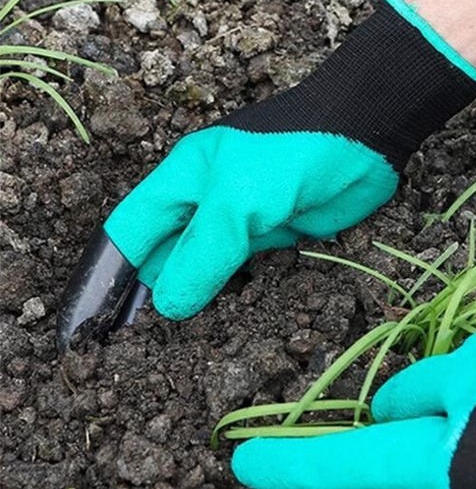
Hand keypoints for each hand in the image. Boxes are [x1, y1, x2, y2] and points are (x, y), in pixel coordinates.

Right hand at [56, 0, 475, 347]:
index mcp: (181, 182)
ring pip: (205, 269)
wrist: (366, 138)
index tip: (96, 323)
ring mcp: (241, 222)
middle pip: (165, 256)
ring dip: (195, 300)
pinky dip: (234, 296)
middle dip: (152, 295)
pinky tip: (225, 325)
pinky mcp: (276, 237)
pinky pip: (245, 272)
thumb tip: (166, 304)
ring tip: (172, 349)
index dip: (108, 275)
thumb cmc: (292, 155)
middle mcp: (205, 203)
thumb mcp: (237, 202)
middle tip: (135, 350)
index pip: (129, 234)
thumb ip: (202, 253)